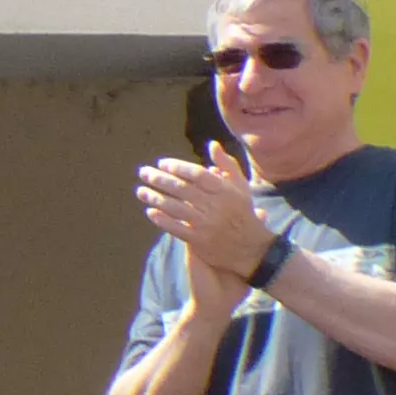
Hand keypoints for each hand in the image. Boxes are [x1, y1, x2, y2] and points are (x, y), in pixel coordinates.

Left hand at [141, 147, 275, 294]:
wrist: (254, 250)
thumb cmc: (243, 213)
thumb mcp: (241, 188)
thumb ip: (227, 165)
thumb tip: (212, 144)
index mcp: (226, 191)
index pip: (198, 175)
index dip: (178, 167)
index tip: (162, 163)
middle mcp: (216, 207)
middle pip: (182, 189)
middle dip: (160, 179)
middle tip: (144, 172)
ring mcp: (207, 225)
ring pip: (176, 208)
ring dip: (155, 197)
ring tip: (141, 190)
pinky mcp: (200, 241)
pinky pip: (177, 228)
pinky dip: (162, 219)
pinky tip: (150, 211)